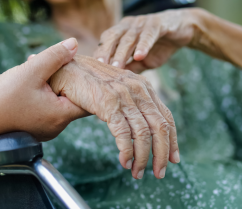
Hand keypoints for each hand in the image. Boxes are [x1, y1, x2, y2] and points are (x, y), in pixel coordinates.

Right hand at [0, 38, 85, 181]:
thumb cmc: (3, 97)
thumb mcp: (32, 70)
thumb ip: (55, 56)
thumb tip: (74, 44)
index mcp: (61, 116)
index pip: (88, 101)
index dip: (89, 83)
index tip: (86, 68)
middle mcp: (56, 126)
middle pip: (73, 100)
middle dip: (68, 79)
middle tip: (63, 63)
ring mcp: (45, 129)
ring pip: (59, 102)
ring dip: (54, 85)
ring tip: (41, 69)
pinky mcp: (34, 127)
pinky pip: (47, 108)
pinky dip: (45, 93)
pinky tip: (33, 81)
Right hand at [49, 55, 179, 178]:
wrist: (67, 68)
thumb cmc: (90, 81)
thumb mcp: (117, 89)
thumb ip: (131, 104)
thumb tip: (139, 129)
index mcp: (143, 86)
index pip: (166, 117)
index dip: (172, 140)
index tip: (173, 158)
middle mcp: (138, 90)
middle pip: (160, 127)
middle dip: (162, 154)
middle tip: (159, 173)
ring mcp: (124, 96)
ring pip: (143, 134)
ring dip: (143, 158)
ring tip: (138, 173)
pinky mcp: (108, 103)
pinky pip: (123, 134)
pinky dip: (126, 152)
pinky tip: (124, 162)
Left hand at [94, 8, 202, 72]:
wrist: (182, 30)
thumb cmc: (158, 45)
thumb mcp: (142, 60)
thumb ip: (129, 68)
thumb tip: (114, 83)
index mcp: (120, 32)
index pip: (105, 42)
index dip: (98, 54)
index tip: (91, 70)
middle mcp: (127, 25)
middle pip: (112, 37)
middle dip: (105, 52)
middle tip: (99, 68)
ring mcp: (141, 23)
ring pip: (128, 37)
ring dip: (122, 52)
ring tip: (117, 67)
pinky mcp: (157, 23)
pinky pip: (149, 34)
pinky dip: (143, 45)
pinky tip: (140, 56)